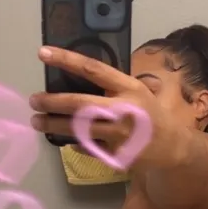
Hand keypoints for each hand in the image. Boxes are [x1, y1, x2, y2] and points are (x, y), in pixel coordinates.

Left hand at [29, 47, 184, 171]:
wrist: (173, 147)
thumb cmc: (153, 114)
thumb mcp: (140, 92)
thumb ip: (115, 85)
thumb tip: (80, 74)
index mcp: (129, 88)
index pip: (93, 69)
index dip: (66, 60)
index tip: (44, 53)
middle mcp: (124, 110)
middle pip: (80, 103)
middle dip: (53, 101)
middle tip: (34, 100)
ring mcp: (119, 135)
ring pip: (79, 129)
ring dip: (54, 125)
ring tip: (37, 121)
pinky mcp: (117, 155)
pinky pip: (89, 148)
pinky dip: (76, 144)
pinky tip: (67, 141)